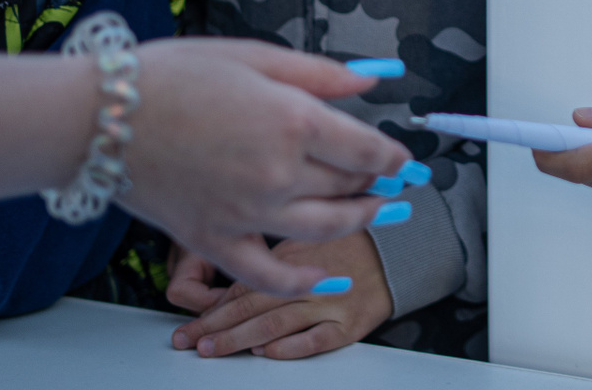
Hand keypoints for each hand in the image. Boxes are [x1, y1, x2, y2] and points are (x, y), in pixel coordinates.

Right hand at [118, 39, 409, 297]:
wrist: (97, 116)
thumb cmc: (169, 77)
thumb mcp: (253, 57)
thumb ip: (319, 74)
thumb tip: (372, 79)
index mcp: (294, 121)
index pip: (367, 150)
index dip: (393, 158)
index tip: (405, 160)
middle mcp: (278, 173)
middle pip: (349, 188)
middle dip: (380, 186)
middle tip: (397, 184)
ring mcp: (246, 213)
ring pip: (324, 230)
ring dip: (359, 222)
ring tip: (377, 214)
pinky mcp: (213, 240)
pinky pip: (267, 274)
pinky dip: (302, 281)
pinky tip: (326, 279)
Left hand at [170, 230, 393, 358]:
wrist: (404, 250)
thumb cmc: (353, 244)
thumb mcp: (307, 239)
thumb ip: (273, 260)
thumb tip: (232, 289)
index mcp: (295, 255)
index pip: (245, 285)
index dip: (212, 307)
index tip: (190, 322)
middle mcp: (308, 279)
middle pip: (251, 306)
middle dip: (214, 326)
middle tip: (188, 341)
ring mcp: (329, 304)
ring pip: (274, 324)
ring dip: (238, 339)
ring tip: (213, 350)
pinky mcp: (350, 324)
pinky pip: (314, 340)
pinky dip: (288, 348)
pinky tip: (266, 352)